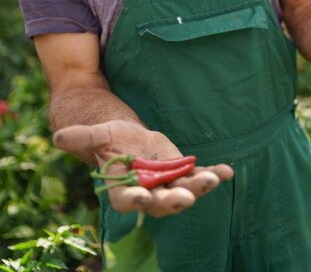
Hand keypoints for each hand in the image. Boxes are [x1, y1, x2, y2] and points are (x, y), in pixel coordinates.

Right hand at [53, 120, 233, 217]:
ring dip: (199, 187)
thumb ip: (81, 138)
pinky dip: (214, 174)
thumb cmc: (108, 139)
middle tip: (186, 198)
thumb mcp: (96, 135)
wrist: (127, 139)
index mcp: (122, 189)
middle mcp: (147, 192)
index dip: (133, 199)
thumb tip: (57, 137)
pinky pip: (199, 176)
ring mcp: (167, 184)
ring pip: (184, 189)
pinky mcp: (182, 173)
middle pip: (161, 201)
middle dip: (174, 200)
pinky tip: (228, 171)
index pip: (127, 200)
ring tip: (214, 179)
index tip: (142, 197)